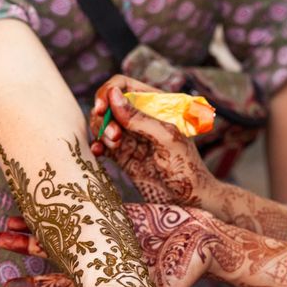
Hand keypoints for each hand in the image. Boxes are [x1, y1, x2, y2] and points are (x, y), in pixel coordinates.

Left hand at [0, 204, 216, 286]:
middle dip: (28, 245)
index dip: (39, 284)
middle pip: (57, 253)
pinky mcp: (120, 217)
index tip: (9, 285)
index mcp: (109, 277)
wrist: (208, 243)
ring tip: (11, 218)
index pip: (67, 283)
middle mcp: (103, 259)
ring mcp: (109, 238)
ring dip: (40, 225)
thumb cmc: (193, 266)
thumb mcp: (175, 286)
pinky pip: (88, 209)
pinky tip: (51, 194)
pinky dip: (69, 203)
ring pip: (66, 231)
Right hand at [90, 76, 213, 206]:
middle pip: (108, 103)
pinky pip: (102, 144)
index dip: (108, 92)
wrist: (188, 201)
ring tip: (114, 146)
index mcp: (155, 104)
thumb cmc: (186, 167)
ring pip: (102, 123)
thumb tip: (113, 96)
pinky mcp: (122, 155)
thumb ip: (139, 118)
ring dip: (102, 132)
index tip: (102, 108)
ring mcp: (130, 136)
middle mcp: (140, 117)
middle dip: (104, 117)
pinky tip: (99, 152)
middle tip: (114, 137)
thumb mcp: (166, 138)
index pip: (124, 85)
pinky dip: (97, 146)